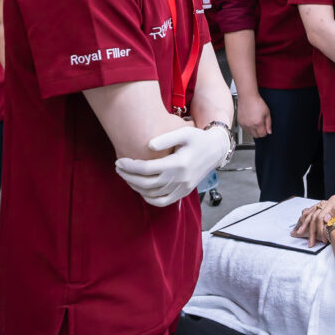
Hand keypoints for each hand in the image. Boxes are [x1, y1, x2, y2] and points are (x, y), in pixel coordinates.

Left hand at [114, 126, 228, 206]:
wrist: (216, 150)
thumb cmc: (198, 138)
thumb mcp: (184, 132)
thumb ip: (166, 138)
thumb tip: (148, 146)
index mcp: (178, 163)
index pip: (147, 169)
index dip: (130, 166)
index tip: (119, 161)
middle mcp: (180, 179)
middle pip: (146, 183)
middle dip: (128, 176)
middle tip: (118, 168)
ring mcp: (182, 188)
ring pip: (152, 194)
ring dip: (135, 187)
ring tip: (127, 176)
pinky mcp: (184, 192)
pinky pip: (162, 202)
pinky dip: (149, 198)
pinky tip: (141, 189)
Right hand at [237, 92, 271, 138]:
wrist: (247, 97)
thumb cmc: (257, 102)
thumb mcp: (267, 112)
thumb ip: (269, 123)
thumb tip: (269, 131)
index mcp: (258, 123)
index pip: (262, 134)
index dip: (265, 132)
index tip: (265, 128)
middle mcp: (250, 125)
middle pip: (256, 136)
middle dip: (260, 132)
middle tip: (261, 126)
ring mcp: (244, 124)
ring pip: (250, 134)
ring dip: (254, 131)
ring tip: (255, 122)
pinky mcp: (240, 122)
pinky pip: (245, 129)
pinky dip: (248, 127)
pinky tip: (250, 121)